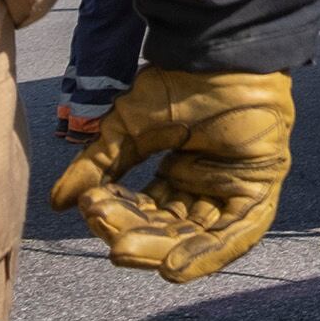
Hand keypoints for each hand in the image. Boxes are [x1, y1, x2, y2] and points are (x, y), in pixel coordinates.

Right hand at [48, 65, 293, 281]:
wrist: (221, 54)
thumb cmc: (182, 80)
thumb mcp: (128, 127)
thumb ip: (97, 164)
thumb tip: (58, 202)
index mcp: (180, 170)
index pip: (144, 209)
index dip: (117, 214)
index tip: (90, 206)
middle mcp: (208, 185)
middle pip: (167, 228)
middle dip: (134, 234)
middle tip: (107, 232)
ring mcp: (236, 189)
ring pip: (195, 238)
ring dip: (159, 250)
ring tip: (124, 251)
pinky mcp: (260, 190)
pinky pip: (235, 236)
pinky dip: (205, 255)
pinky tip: (171, 266)